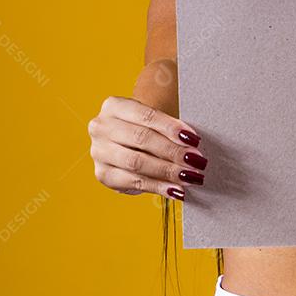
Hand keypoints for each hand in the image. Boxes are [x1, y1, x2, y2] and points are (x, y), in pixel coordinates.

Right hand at [88, 95, 207, 200]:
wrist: (122, 141)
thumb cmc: (143, 127)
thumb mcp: (152, 119)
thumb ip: (169, 128)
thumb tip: (193, 145)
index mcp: (114, 106)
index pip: (147, 116)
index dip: (171, 128)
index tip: (193, 140)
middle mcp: (101, 127)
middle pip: (142, 140)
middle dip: (173, 152)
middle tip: (196, 161)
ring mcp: (99, 151)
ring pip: (137, 163)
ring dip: (167, 171)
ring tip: (189, 176)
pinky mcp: (102, 174)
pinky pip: (133, 182)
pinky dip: (158, 187)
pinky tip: (175, 190)